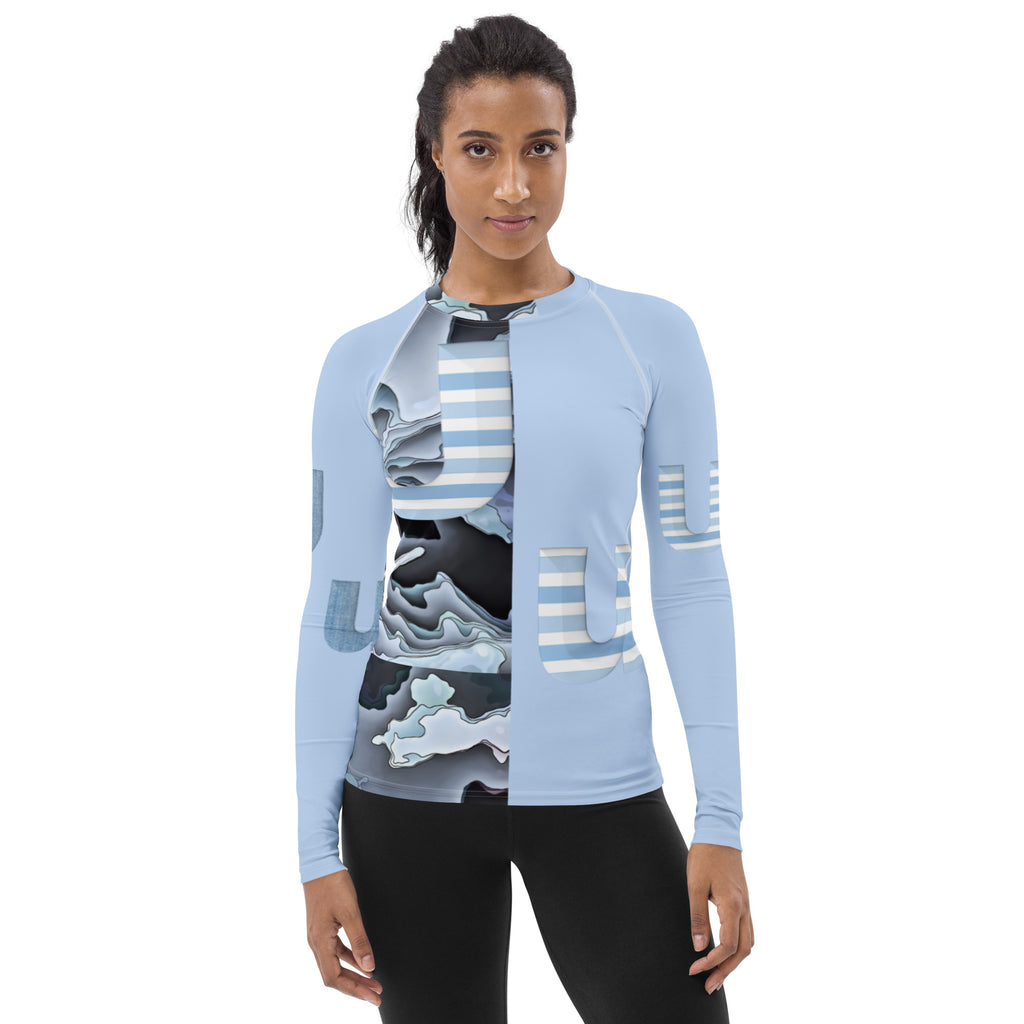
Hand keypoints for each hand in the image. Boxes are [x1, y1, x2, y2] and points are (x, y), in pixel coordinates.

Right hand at [303, 868, 382, 1006]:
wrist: (319, 864)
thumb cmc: (332, 884)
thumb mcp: (350, 912)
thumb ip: (360, 941)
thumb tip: (369, 966)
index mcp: (319, 941)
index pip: (334, 978)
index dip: (354, 989)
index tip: (372, 995)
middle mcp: (316, 943)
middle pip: (334, 976)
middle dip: (356, 987)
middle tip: (376, 994)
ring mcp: (319, 936)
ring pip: (335, 965)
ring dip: (354, 975)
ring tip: (373, 981)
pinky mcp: (324, 929)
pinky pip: (336, 952)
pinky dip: (350, 960)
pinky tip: (362, 962)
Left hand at [686, 842, 753, 993]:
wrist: (719, 833)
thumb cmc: (705, 856)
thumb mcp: (695, 885)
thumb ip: (698, 917)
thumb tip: (699, 947)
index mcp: (733, 905)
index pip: (728, 946)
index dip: (712, 962)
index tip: (694, 969)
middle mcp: (744, 908)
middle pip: (743, 951)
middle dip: (726, 971)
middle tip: (709, 986)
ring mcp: (746, 905)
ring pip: (747, 943)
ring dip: (734, 962)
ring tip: (717, 975)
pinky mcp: (743, 901)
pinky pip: (746, 932)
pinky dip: (737, 948)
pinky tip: (724, 952)